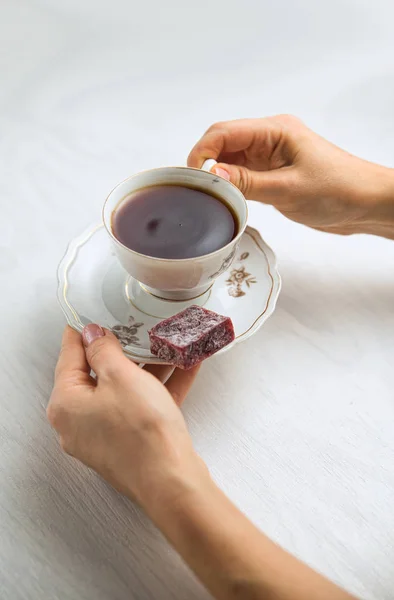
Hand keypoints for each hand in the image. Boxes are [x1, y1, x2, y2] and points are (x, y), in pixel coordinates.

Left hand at [47, 325, 206, 511]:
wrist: (171, 481)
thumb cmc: (141, 430)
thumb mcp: (120, 376)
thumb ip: (103, 350)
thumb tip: (91, 334)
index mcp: (66, 404)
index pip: (69, 357)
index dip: (82, 332)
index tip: (92, 315)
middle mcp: (78, 422)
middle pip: (97, 374)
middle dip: (123, 349)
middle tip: (136, 327)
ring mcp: (104, 435)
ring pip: (123, 391)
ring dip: (147, 368)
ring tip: (167, 345)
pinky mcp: (128, 443)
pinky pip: (141, 407)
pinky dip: (159, 389)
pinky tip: (185, 368)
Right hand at [188, 115, 393, 236]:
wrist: (365, 203)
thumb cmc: (338, 190)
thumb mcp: (288, 189)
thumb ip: (247, 182)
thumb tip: (211, 174)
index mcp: (275, 131)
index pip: (225, 132)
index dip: (202, 151)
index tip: (191, 176)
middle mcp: (269, 139)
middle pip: (224, 143)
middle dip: (205, 162)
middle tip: (194, 189)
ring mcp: (270, 156)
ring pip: (230, 160)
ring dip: (217, 176)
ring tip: (206, 197)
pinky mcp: (272, 174)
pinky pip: (242, 175)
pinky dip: (230, 185)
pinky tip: (225, 199)